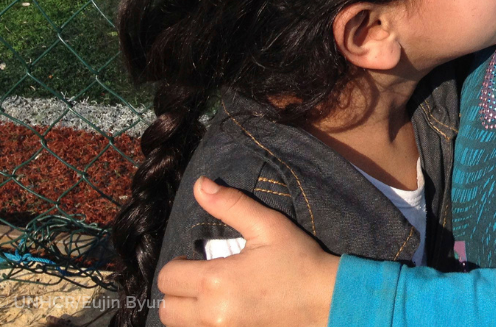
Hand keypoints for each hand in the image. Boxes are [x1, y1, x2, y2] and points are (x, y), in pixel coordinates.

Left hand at [157, 177, 339, 326]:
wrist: (328, 302)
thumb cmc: (299, 261)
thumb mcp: (268, 226)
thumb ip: (231, 204)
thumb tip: (200, 184)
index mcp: (215, 281)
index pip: (167, 277)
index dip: (179, 264)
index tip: (199, 259)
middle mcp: (211, 314)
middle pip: (166, 309)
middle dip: (179, 291)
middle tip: (202, 279)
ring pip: (179, 326)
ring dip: (188, 312)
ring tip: (211, 297)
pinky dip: (203, 325)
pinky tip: (224, 311)